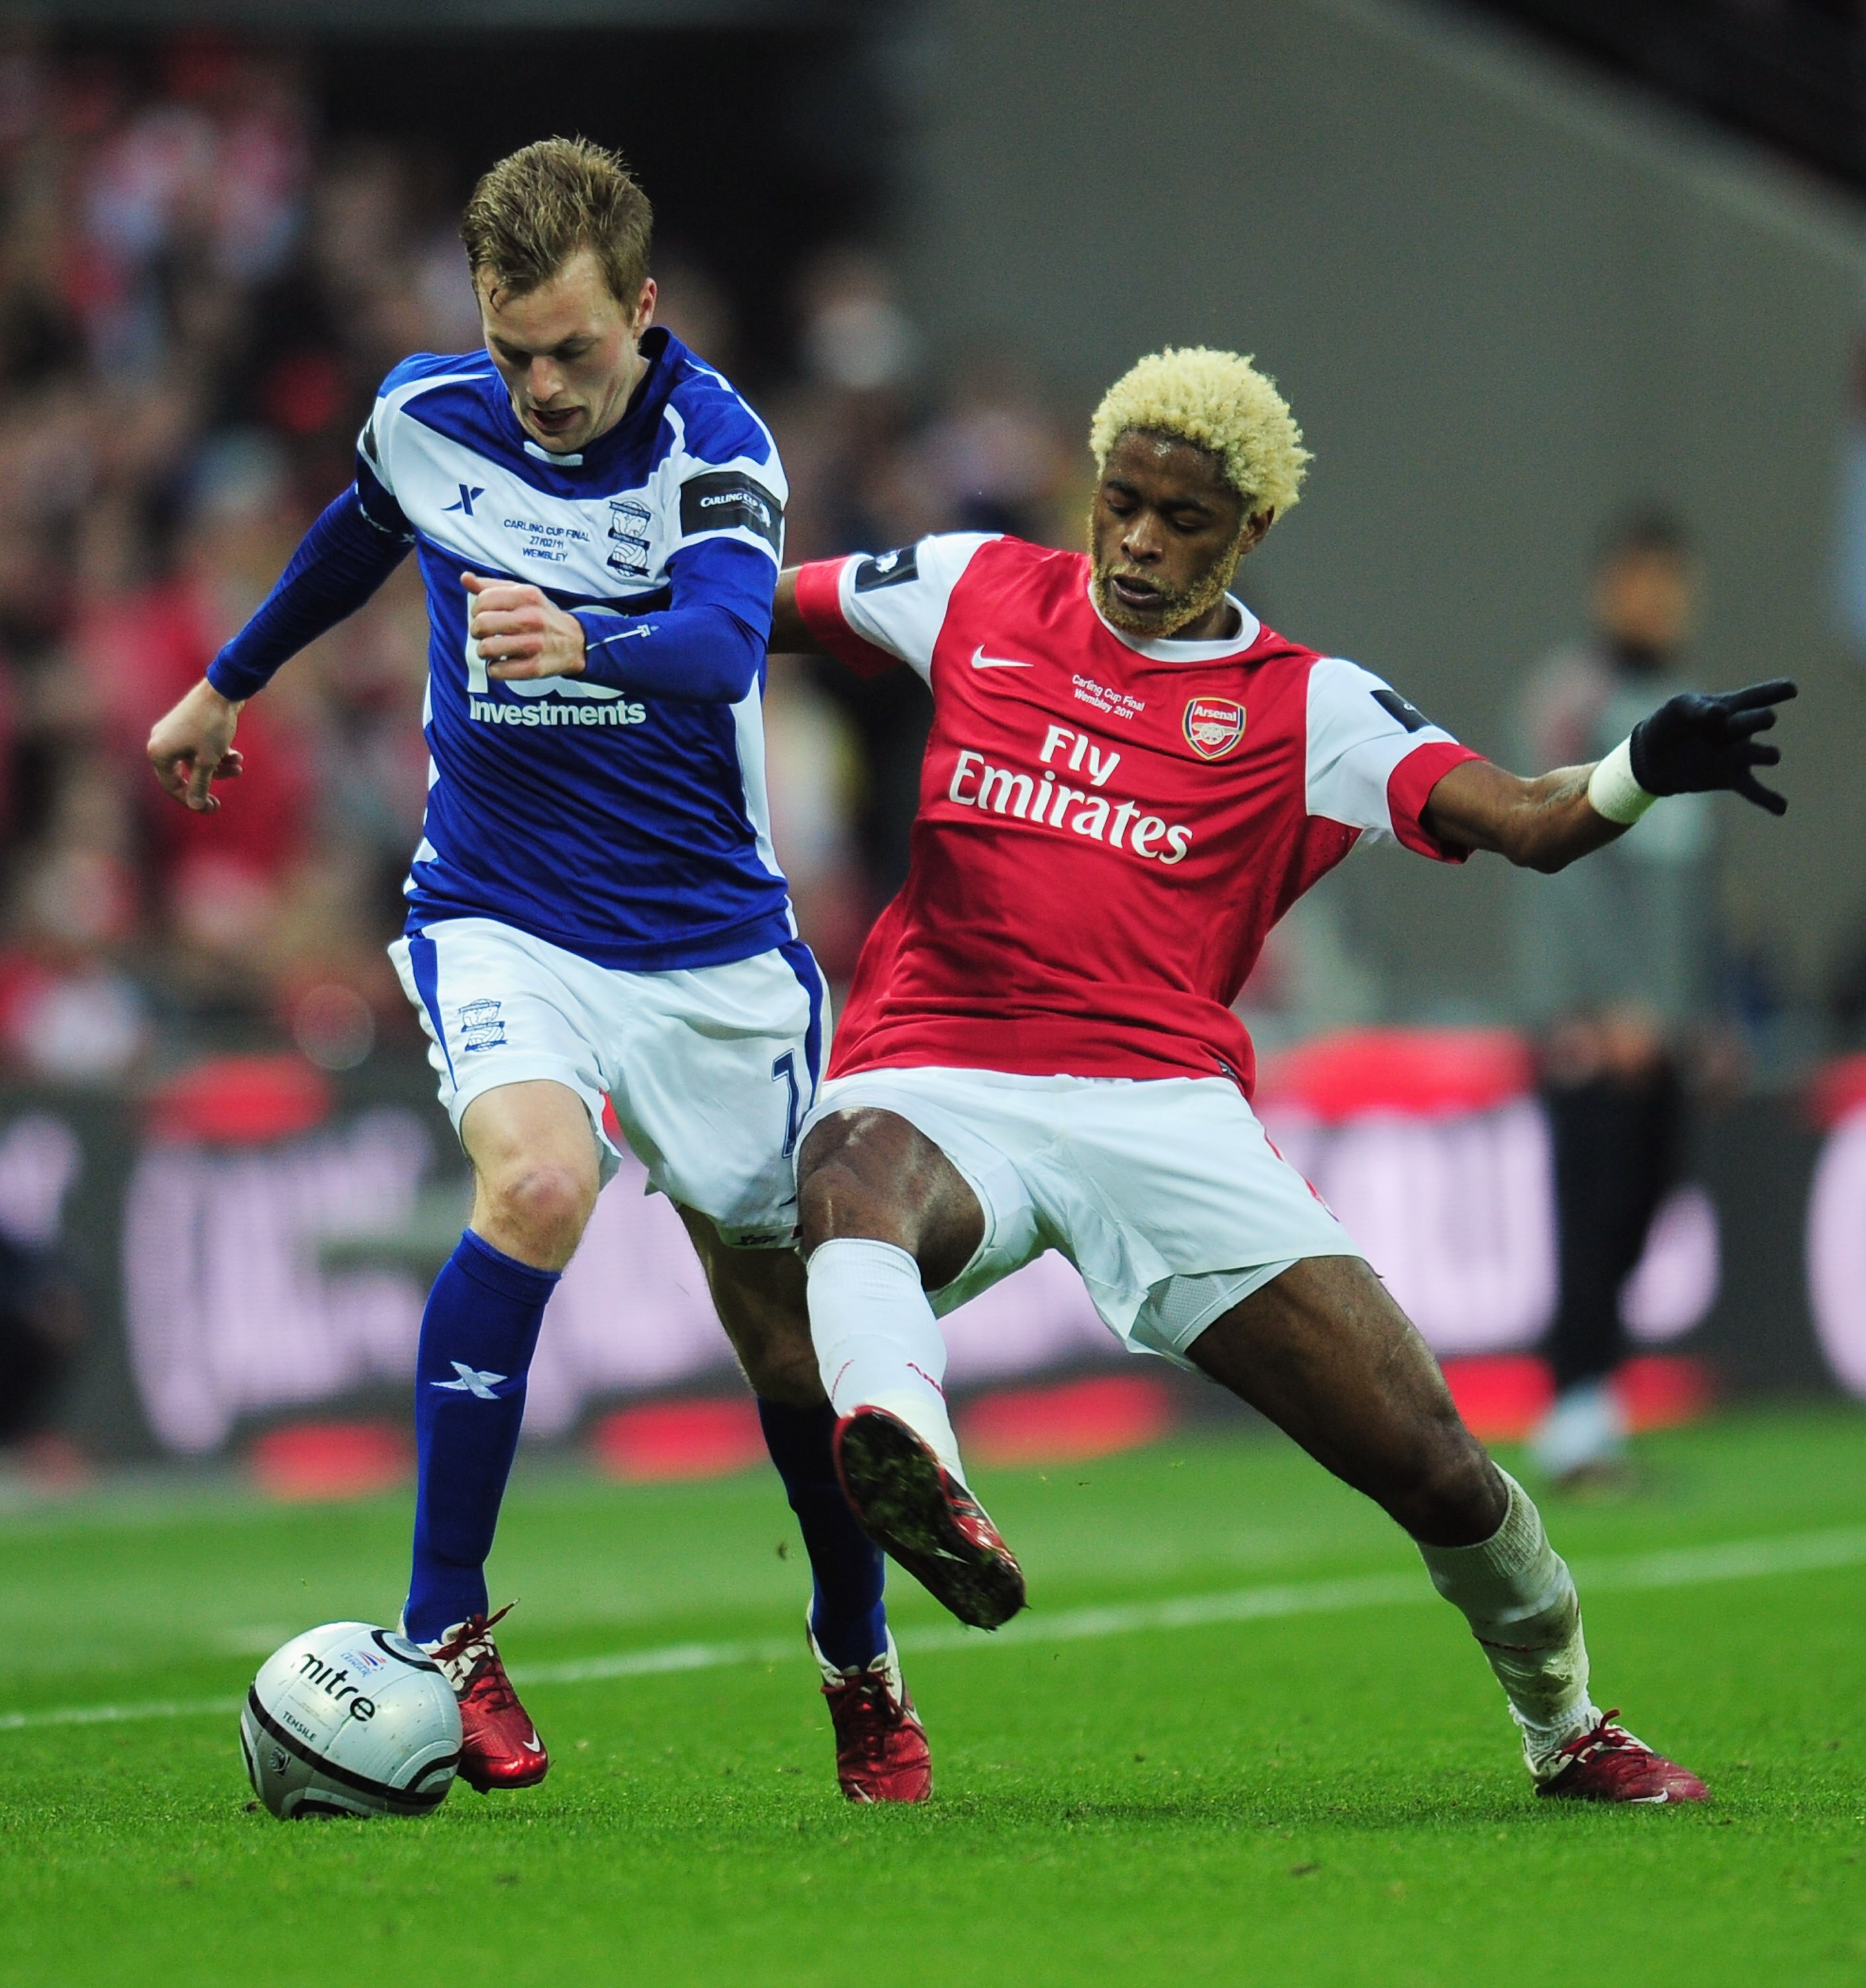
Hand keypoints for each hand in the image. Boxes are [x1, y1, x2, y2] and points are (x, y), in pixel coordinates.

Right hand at [147, 679, 244, 811]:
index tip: (212, 809)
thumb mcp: (208, 761)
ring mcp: (174, 733)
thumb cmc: (212, 726)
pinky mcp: (188, 727)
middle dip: (206, 785)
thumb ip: (200, 785)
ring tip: (239, 768)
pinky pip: (200, 749)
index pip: (172, 786)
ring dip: (218, 769)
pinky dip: (218, 754)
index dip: (192, 801)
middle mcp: (161, 742)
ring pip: (196, 762)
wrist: (222, 689)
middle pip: (184, 775)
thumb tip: (195, 806)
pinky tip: (237, 756)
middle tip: (220, 803)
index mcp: (159, 753)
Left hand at [463, 572, 585, 679]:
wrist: (575, 642)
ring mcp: (534, 644)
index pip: (483, 600)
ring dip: (483, 651)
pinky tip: (503, 663)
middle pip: (481, 624)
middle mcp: (532, 618)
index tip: (482, 615)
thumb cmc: (541, 616)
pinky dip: (494, 669)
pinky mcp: (534, 668)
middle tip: (484, 634)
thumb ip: (492, 586)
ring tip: (492, 649)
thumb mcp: (522, 594)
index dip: (476, 610)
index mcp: (527, 595)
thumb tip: (465, 578)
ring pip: (486, 648)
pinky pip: (497, 671)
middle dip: (476, 631)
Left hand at [1628, 677, 1796, 814]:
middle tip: (1764, 719)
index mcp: (1731, 706)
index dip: (1775, 691)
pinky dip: (1767, 799)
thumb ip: (1697, 708)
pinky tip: (1781, 808)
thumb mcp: (1678, 709)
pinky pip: (1753, 790)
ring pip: (1759, 753)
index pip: (1756, 696)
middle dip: (1758, 719)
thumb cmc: (1669, 724)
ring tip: (1773, 756)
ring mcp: (1737, 754)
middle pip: (1759, 720)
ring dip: (1763, 754)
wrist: (1652, 756)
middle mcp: (1740, 729)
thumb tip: (1719, 714)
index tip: (1791, 689)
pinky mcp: (1730, 778)